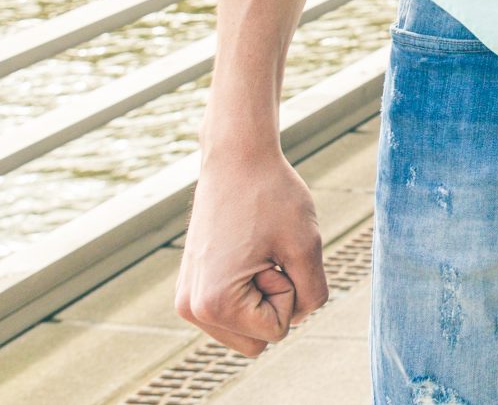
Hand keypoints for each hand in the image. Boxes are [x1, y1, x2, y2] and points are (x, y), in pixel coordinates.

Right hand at [176, 138, 327, 355]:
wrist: (237, 158)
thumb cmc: (273, 196)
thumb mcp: (307, 247)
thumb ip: (311, 296)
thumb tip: (295, 319)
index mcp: (213, 305)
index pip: (278, 331)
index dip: (290, 290)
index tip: (273, 252)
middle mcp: (191, 310)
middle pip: (258, 340)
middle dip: (276, 302)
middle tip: (267, 255)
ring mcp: (186, 300)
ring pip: (246, 329)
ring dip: (262, 296)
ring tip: (255, 252)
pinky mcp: (191, 288)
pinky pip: (234, 311)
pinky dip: (249, 289)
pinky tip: (245, 253)